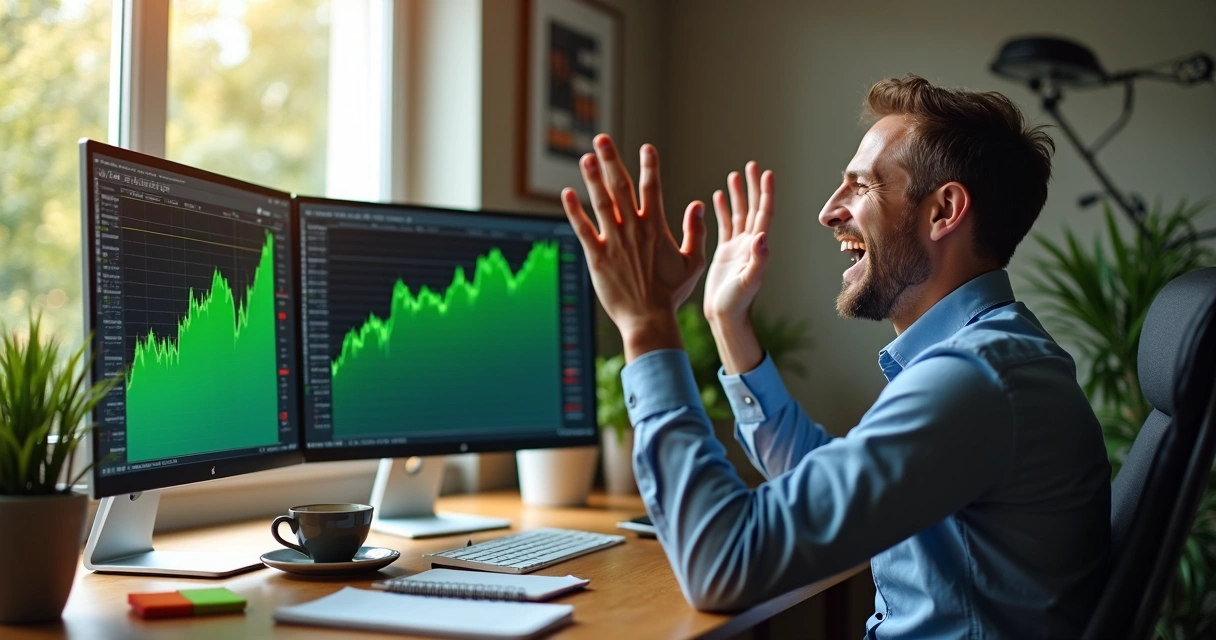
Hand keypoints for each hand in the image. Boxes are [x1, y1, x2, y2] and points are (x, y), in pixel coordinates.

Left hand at [560, 135, 707, 359]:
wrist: (649, 319)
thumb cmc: (672, 294)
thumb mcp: (693, 263)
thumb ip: (696, 233)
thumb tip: (699, 205)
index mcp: (656, 229)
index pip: (652, 189)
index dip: (649, 166)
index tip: (646, 147)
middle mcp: (634, 230)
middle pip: (621, 187)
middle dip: (612, 160)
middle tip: (601, 138)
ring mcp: (614, 242)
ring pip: (602, 203)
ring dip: (593, 178)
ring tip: (585, 156)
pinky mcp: (597, 257)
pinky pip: (583, 229)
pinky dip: (574, 211)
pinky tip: (566, 193)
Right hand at [704, 162, 773, 324]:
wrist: (726, 316)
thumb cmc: (738, 303)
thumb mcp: (748, 281)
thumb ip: (757, 260)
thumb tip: (762, 237)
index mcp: (756, 247)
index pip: (764, 214)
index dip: (766, 193)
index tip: (767, 173)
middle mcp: (750, 244)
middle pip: (753, 209)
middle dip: (752, 187)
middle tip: (751, 165)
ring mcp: (737, 247)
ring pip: (738, 214)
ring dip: (737, 195)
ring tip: (734, 175)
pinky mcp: (724, 252)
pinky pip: (724, 226)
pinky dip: (722, 210)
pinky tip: (718, 197)